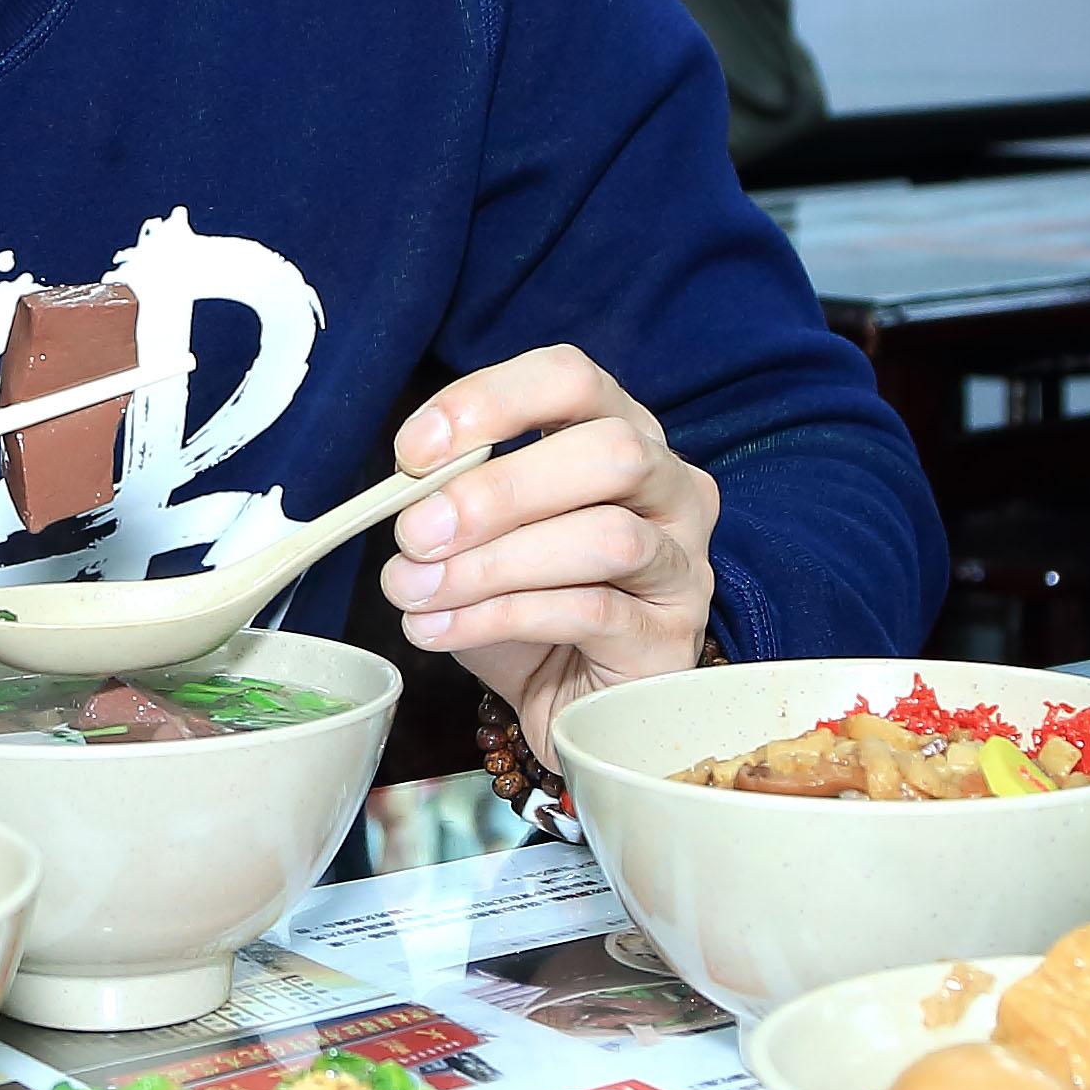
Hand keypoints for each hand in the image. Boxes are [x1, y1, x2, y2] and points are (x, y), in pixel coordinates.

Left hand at [380, 347, 717, 767]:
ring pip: (607, 535)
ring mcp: (683, 562)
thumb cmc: (529, 611)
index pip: (571, 379)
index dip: (488, 403)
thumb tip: (406, 504)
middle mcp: (671, 487)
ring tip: (418, 591)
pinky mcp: (670, 637)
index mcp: (621, 433)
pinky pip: (592, 612)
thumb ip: (452, 505)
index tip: (412, 453)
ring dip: (494, 562)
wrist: (573, 710)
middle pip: (609, 450)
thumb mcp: (481, 541)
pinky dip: (500, 616)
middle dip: (499, 490)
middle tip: (417, 532)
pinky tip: (441, 628)